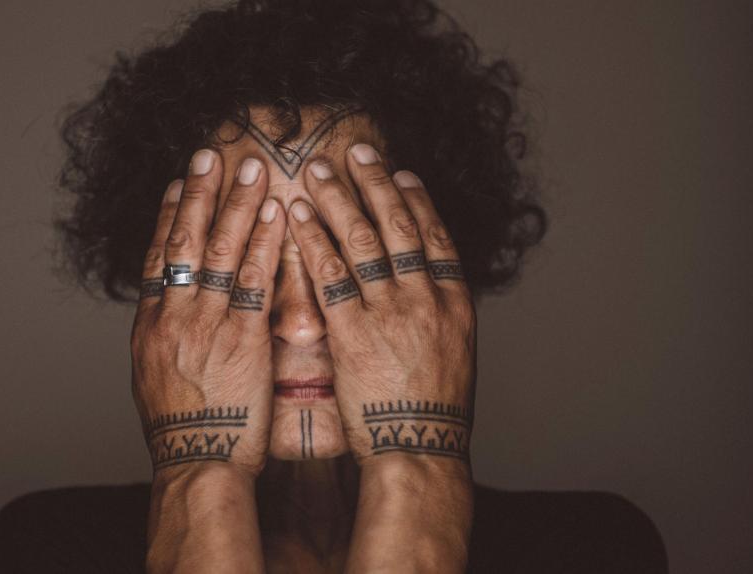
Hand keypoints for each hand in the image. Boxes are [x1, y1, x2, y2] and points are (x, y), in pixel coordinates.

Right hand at [130, 149, 285, 478]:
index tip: (179, 183)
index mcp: (150, 324)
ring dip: (236, 205)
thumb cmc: (182, 430)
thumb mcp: (155, 377)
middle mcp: (174, 315)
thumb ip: (165, 337)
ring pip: (221, 251)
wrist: (197, 463)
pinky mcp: (244, 338)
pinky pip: (257, 280)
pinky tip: (277, 214)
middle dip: (200, 193)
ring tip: (250, 168)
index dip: (169, 215)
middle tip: (211, 153)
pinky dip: (266, 243)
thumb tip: (172, 313)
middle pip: (185, 241)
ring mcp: (207, 324)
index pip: (157, 256)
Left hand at [286, 143, 476, 465]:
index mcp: (455, 303)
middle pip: (400, 226)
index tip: (403, 173)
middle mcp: (426, 297)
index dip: (419, 201)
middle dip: (377, 184)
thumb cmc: (433, 411)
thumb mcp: (452, 354)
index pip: (438, 237)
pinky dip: (312, 238)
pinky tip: (296, 213)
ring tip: (319, 168)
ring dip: (339, 198)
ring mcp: (391, 311)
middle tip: (359, 151)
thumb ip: (437, 315)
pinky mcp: (353, 330)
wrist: (419, 449)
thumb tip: (423, 289)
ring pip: (363, 239)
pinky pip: (329, 272)